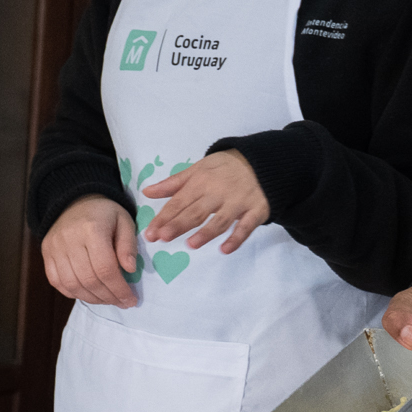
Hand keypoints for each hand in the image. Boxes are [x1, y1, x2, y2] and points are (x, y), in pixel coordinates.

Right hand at [40, 196, 138, 308]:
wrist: (75, 202)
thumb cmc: (105, 214)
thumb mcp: (125, 221)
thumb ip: (128, 245)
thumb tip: (130, 270)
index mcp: (92, 229)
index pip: (105, 268)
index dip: (119, 288)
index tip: (131, 300)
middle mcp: (69, 240)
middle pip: (88, 279)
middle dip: (108, 296)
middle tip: (122, 302)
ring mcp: (54, 248)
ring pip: (72, 284)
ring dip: (92, 298)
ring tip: (109, 300)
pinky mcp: (46, 254)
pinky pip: (57, 281)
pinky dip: (74, 293)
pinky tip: (90, 295)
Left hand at [140, 150, 268, 252]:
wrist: (264, 162)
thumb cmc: (226, 167)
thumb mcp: (199, 169)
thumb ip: (174, 183)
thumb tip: (147, 192)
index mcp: (201, 182)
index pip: (179, 202)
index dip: (164, 217)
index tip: (150, 233)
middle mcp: (218, 193)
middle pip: (196, 212)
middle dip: (179, 224)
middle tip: (163, 238)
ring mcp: (238, 203)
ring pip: (220, 220)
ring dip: (206, 232)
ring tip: (191, 245)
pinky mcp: (256, 211)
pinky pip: (247, 227)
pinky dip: (237, 238)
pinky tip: (225, 249)